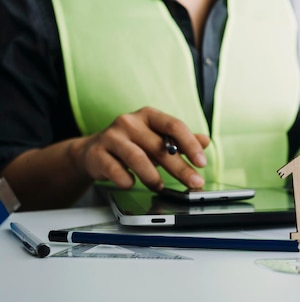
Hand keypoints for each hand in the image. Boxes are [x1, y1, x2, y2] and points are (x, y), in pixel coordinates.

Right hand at [73, 107, 209, 190]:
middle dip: (180, 168)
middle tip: (194, 183)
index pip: (174, 126)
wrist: (92, 152)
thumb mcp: (157, 138)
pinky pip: (116, 171)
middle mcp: (130, 122)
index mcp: (148, 115)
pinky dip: (128, 181)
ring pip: (137, 159)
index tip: (202, 162)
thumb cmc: (132, 144)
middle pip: (160, 146)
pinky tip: (132, 183)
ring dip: (153, 177)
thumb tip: (206, 140)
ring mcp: (112, 137)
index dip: (191, 144)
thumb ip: (181, 140)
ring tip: (160, 186)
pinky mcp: (97, 154)